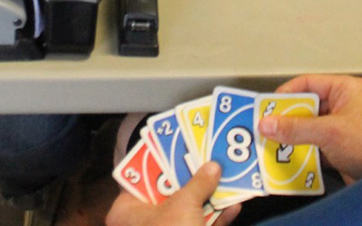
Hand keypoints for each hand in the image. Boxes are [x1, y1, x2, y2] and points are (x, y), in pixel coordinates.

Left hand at [106, 162, 239, 225]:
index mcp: (127, 211)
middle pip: (167, 192)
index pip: (140, 176)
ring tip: (227, 176)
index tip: (182, 143)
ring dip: (207, 197)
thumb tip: (212, 166)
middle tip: (209, 155)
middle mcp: (141, 224)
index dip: (162, 159)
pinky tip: (234, 206)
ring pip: (186, 211)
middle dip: (191, 177)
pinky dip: (215, 218)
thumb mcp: (184, 206)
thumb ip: (199, 183)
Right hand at [258, 75, 361, 184]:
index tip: (268, 106)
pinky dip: (304, 151)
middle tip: (268, 128)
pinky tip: (290, 158)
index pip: (309, 83)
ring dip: (294, 137)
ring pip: (310, 127)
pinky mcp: (341, 146)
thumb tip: (268, 124)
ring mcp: (343, 126)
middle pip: (307, 106)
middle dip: (287, 119)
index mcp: (346, 89)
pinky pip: (316, 144)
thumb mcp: (329, 132)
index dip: (287, 93)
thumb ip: (296, 128)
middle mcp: (344, 104)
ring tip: (275, 144)